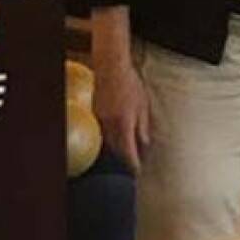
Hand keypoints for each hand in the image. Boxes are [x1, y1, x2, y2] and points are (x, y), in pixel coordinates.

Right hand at [92, 58, 150, 173]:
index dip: (133, 163)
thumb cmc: (131, 84)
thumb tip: (145, 143)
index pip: (128, 150)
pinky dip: (110, 137)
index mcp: (124, 122)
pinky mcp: (95, 114)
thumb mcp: (143, 105)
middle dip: (125, 158)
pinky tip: (116, 136)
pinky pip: (102, 131)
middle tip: (134, 164)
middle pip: (116, 149)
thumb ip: (143, 126)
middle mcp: (110, 124)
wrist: (111, 68)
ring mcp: (100, 119)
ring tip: (126, 152)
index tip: (138, 171)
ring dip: (117, 148)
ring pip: (108, 141)